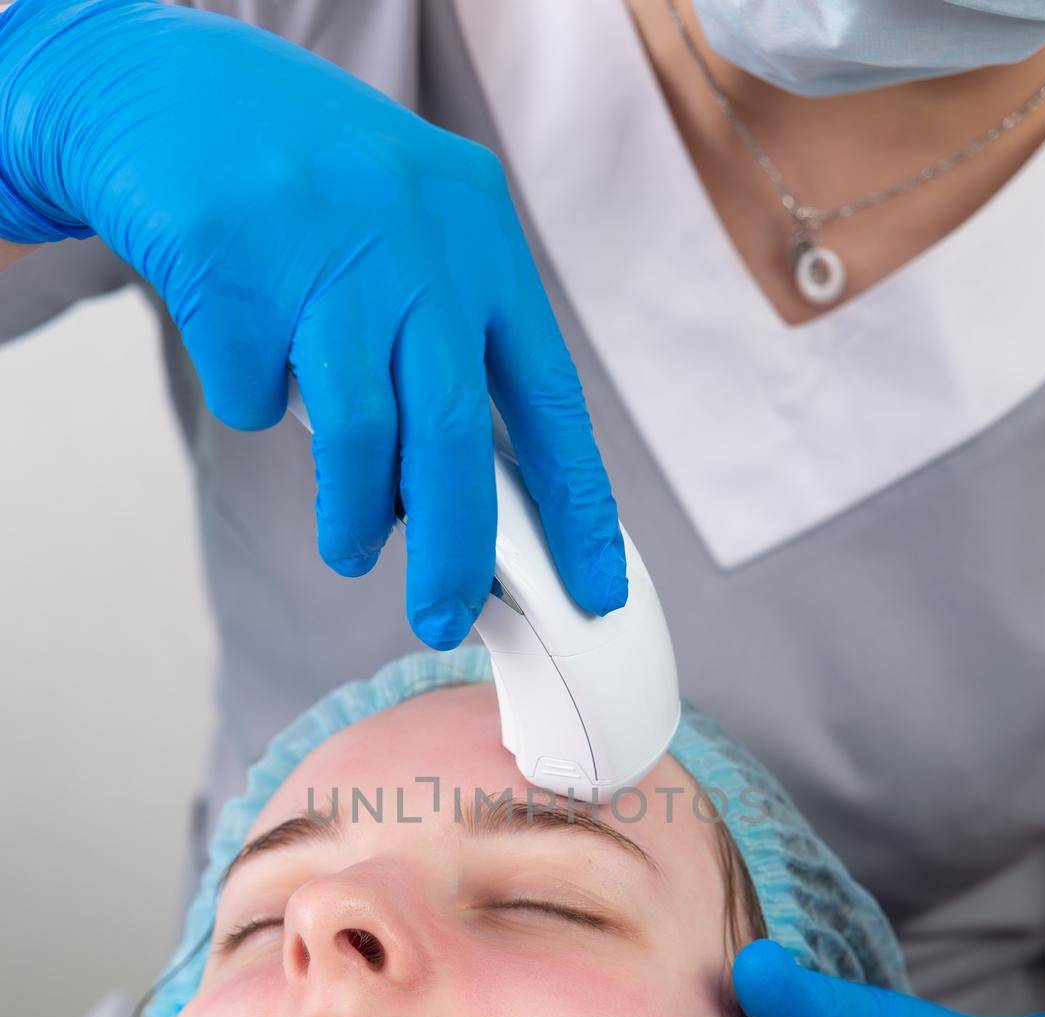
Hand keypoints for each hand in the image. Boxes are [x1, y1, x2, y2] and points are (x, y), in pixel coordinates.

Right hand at [0, 0, 626, 648]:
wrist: (161, 83)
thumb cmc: (304, 186)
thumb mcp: (411, 232)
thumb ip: (448, 345)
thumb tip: (472, 500)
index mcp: (481, 235)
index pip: (550, 394)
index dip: (577, 502)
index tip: (594, 584)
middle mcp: (415, 235)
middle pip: (455, 433)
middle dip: (458, 550)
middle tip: (444, 615)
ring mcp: (321, 244)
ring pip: (358, 433)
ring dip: (355, 515)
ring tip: (351, 550)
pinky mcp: (231, 261)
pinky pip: (251, 396)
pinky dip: (252, 407)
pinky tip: (249, 366)